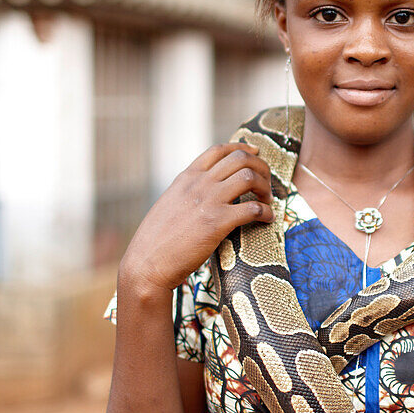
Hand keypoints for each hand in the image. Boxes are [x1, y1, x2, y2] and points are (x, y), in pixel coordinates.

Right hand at [120, 143, 273, 294]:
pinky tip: (267, 219)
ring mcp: (208, 201)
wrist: (146, 264)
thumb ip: (187, 194)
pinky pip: (252, 208)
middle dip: (260, 167)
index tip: (255, 153)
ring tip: (266, 201)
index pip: (218, 150)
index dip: (242, 148)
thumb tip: (204, 193)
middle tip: (266, 184)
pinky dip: (266, 212)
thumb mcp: (169, 205)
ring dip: (265, 187)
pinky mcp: (217, 222)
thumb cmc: (156, 241)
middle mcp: (198, 184)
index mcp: (186, 178)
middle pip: (240, 159)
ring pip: (249, 177)